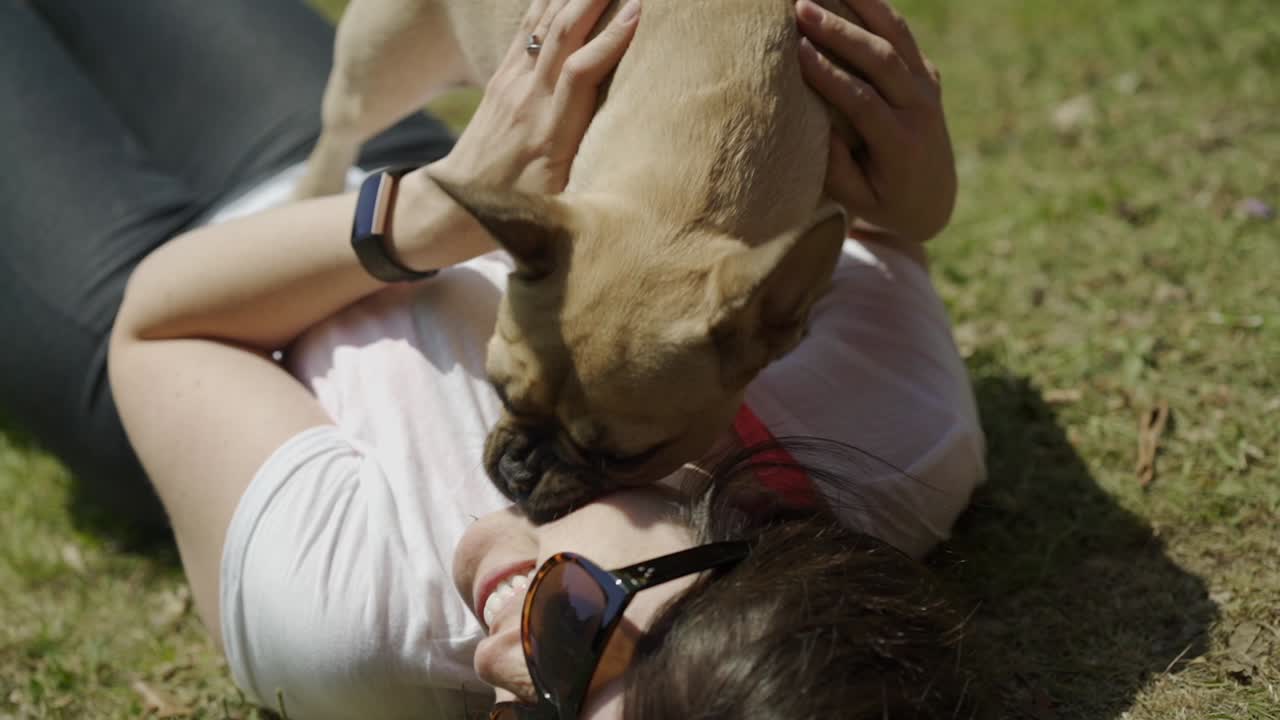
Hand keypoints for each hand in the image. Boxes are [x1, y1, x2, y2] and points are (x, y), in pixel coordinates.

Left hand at [433, 0, 640, 194]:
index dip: (611, 40)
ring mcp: (511, 84)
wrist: (454, 202)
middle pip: (562, 34)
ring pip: (544, 24)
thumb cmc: (516, 211)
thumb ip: (586, 173)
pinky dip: (547, 2)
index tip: (639, 12)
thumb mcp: (556, 202)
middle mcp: (529, 100)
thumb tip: (631, 169)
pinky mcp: (501, 78)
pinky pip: (527, 29)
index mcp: (549, 134)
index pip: (582, 72)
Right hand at [796, 0, 955, 244]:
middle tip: (800, 7)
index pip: (864, 101)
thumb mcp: (859, 200)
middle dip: (840, 30)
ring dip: (861, 4)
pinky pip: (901, 34)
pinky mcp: (926, 73)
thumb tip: (818, 127)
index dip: (829, 75)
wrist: (934, 198)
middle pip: (882, 59)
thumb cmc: (883, 202)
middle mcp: (921, 109)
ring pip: (897, 35)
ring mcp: (928, 87)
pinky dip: (874, 9)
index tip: (796, 51)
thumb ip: (837, 169)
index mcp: (903, 144)